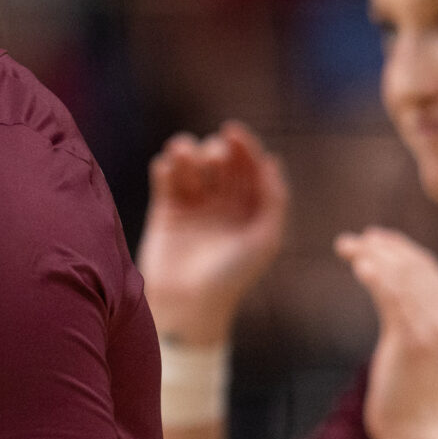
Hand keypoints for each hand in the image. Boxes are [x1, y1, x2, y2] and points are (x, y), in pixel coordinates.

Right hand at [139, 123, 287, 342]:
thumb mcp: (265, 239)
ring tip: (181, 151)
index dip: (243, 145)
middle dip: (215, 151)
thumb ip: (273, 199)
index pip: (248, 166)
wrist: (189, 306)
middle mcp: (222, 204)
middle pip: (220, 162)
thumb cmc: (233, 277)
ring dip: (186, 152)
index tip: (233, 132)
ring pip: (190, 166)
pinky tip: (166, 167)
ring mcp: (193, 207)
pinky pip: (164, 180)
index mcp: (249, 208)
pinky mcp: (165, 213)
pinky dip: (164, 167)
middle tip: (211, 159)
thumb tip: (271, 160)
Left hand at [338, 227, 437, 438]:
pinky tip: (359, 265)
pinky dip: (375, 276)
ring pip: (402, 277)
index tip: (372, 236)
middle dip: (380, 247)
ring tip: (346, 247)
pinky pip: (394, 297)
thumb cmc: (409, 383)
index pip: (427, 266)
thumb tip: (387, 272)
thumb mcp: (417, 338)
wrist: (415, 425)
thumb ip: (411, 307)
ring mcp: (437, 328)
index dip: (398, 247)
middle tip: (348, 241)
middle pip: (414, 266)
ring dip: (371, 256)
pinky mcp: (415, 339)